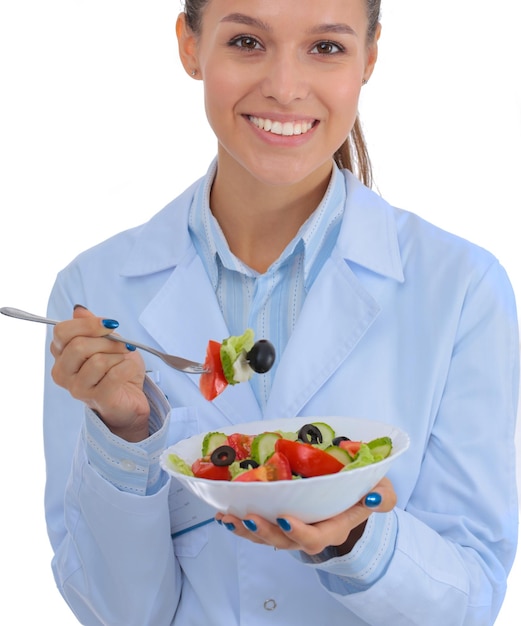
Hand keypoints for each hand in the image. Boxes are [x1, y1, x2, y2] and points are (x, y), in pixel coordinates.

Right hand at [50, 305, 149, 440]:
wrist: (130, 399)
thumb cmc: (117, 370)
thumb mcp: (107, 342)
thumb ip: (92, 327)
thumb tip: (79, 310)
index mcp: (62, 355)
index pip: (62, 332)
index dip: (88, 324)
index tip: (110, 324)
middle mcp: (63, 373)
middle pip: (79, 345)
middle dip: (108, 341)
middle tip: (124, 344)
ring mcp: (77, 388)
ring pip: (97, 360)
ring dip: (119, 356)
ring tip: (125, 359)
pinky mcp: (97, 399)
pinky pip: (114, 375)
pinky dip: (128, 366)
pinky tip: (131, 368)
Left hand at [215, 477, 395, 554]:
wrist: (353, 498)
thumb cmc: (365, 491)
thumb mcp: (382, 490)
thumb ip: (383, 496)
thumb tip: (372, 497)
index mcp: (334, 527)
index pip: (317, 538)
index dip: (299, 532)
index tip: (284, 517)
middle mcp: (311, 533)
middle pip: (285, 542)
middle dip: (265, 532)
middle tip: (249, 515)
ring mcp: (293, 530)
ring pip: (267, 538)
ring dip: (246, 530)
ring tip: (228, 518)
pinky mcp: (280, 521)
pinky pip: (259, 528)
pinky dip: (241, 523)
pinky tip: (226, 514)